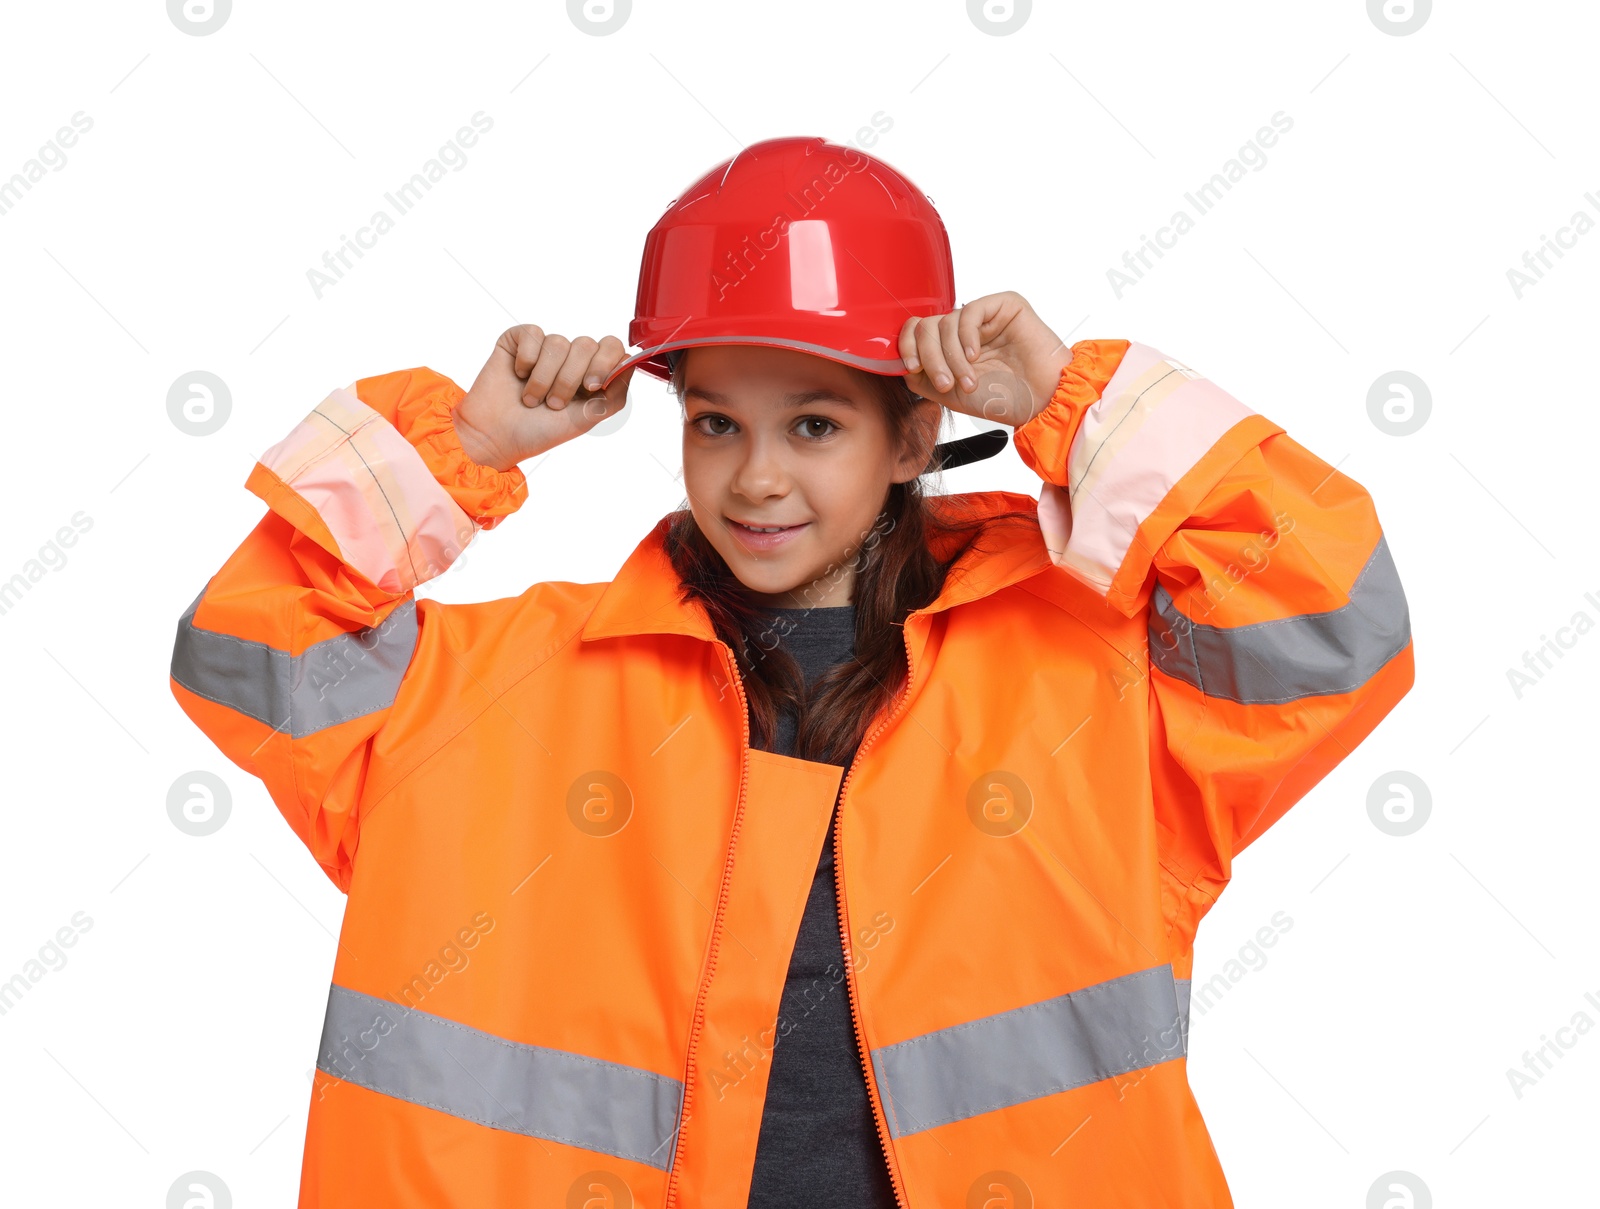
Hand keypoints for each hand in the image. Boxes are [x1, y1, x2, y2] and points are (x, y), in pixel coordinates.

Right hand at [452, 325, 633, 470]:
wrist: (496, 437)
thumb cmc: (539, 432)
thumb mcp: (587, 419)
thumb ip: (615, 393)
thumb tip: (631, 362)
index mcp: (590, 374)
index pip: (612, 347)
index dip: (605, 362)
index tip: (591, 387)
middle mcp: (569, 358)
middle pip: (586, 344)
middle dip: (569, 379)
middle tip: (553, 403)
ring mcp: (544, 348)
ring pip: (558, 342)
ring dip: (544, 378)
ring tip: (532, 398)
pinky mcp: (518, 341)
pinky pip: (532, 334)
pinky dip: (526, 360)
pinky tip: (518, 376)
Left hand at [896, 291, 1071, 428]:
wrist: (1040, 402)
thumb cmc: (1001, 399)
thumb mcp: (948, 393)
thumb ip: (921, 375)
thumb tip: (898, 361)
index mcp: (949, 346)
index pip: (915, 331)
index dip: (906, 345)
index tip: (911, 367)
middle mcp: (963, 328)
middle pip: (926, 327)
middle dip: (931, 358)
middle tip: (945, 383)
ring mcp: (983, 316)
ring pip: (944, 323)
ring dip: (952, 358)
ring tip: (969, 381)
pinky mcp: (1003, 305)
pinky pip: (968, 312)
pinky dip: (966, 337)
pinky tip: (976, 356)